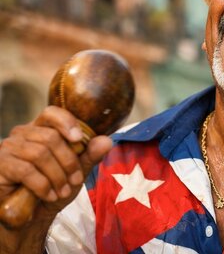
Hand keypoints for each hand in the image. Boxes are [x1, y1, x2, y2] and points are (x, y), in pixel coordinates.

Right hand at [0, 105, 111, 219]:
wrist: (30, 217)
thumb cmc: (53, 189)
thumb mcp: (76, 173)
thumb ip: (90, 156)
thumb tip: (107, 141)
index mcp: (41, 130)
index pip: (51, 113)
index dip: (66, 122)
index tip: (79, 139)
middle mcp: (22, 135)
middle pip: (50, 137)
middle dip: (68, 161)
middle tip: (76, 181)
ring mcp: (8, 148)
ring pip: (39, 154)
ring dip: (57, 176)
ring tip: (63, 191)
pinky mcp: (0, 165)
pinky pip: (25, 170)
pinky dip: (42, 185)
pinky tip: (50, 195)